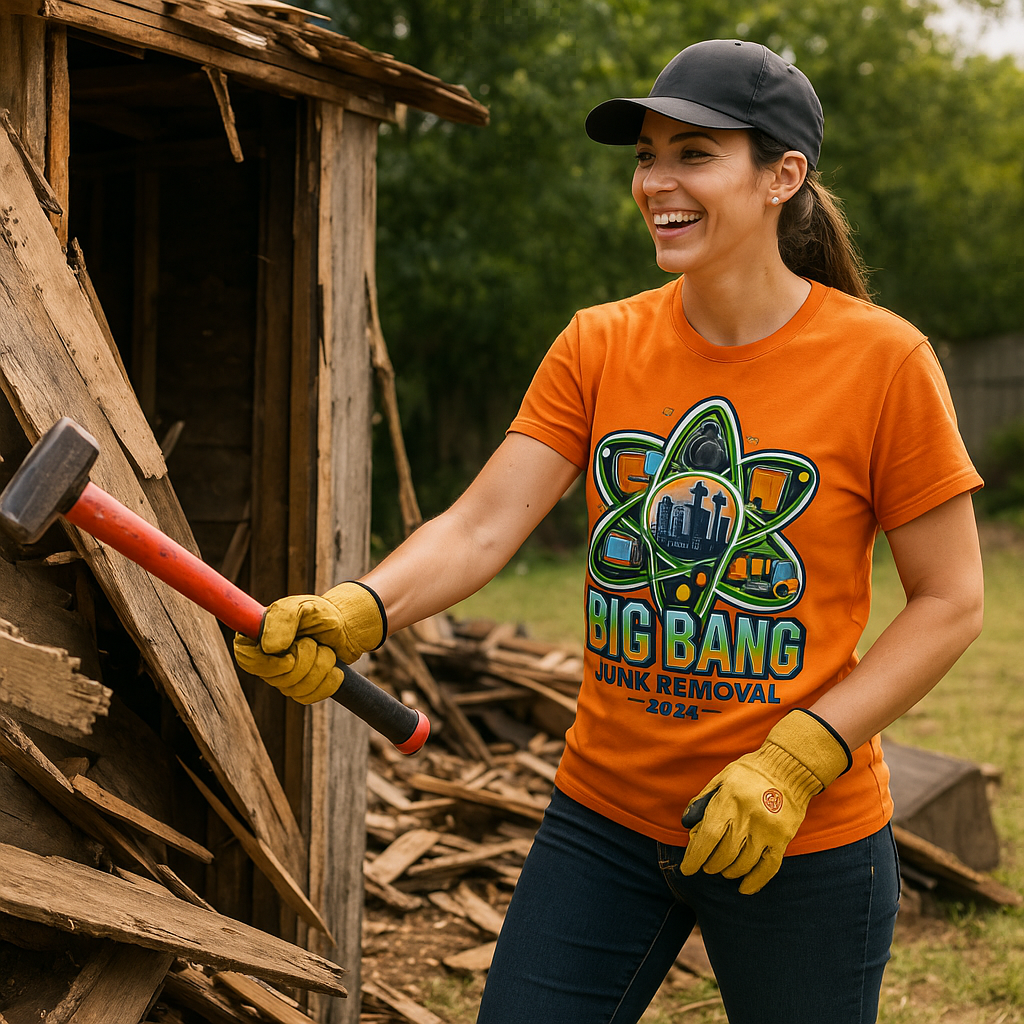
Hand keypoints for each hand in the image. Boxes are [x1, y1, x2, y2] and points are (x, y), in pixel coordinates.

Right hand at [232, 582, 385, 704]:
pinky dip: (326, 683)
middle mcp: (266, 659)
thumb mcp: (303, 607)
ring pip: (294, 689)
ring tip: (326, 651)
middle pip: (274, 678)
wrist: (345, 629)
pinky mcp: (299, 689)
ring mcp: (281, 676)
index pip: (246, 658)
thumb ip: (284, 620)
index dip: (266, 664)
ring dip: (319, 668)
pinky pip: (308, 697)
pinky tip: (334, 669)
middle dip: (304, 660)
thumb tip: (269, 648)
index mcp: (258, 636)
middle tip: (314, 643)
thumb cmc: (321, 615)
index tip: (289, 658)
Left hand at [680, 709, 850, 893]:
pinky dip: (755, 881)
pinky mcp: (783, 838)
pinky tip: (744, 888)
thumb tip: (688, 826)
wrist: (789, 768)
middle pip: (724, 854)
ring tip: (723, 870)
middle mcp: (748, 816)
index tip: (687, 869)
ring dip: (729, 872)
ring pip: (744, 864)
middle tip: (707, 866)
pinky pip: (769, 867)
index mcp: (729, 800)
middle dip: (711, 865)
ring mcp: (768, 829)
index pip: (708, 837)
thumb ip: (703, 801)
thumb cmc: (749, 773)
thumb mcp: (721, 778)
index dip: (695, 857)